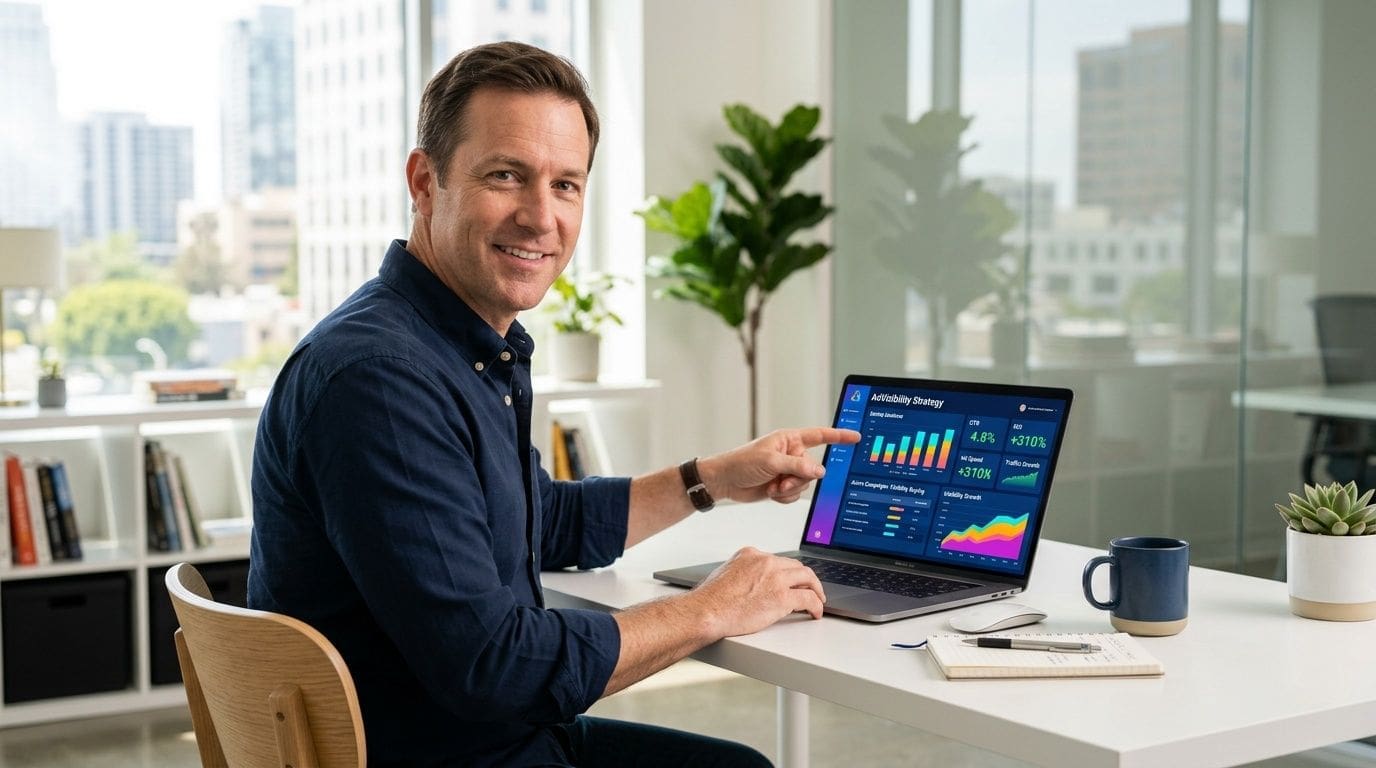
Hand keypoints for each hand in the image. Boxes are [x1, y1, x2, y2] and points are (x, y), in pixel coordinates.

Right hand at [690, 547, 825, 636]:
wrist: (707, 611)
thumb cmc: (710, 600)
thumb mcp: (725, 574)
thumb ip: (741, 574)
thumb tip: (748, 584)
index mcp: (751, 555)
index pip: (778, 560)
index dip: (787, 572)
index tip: (792, 580)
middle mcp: (765, 562)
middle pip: (795, 566)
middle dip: (805, 578)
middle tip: (811, 588)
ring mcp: (775, 578)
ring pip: (807, 577)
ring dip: (816, 589)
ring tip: (818, 599)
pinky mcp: (782, 597)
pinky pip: (808, 598)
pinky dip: (816, 605)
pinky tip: (816, 612)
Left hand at [698, 427, 860, 503]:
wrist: (725, 481)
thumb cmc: (741, 463)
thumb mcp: (771, 462)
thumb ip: (797, 467)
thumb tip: (820, 472)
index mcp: (789, 440)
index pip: (819, 436)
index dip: (838, 436)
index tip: (855, 437)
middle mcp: (791, 454)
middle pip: (812, 468)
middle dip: (797, 478)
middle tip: (779, 481)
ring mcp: (787, 470)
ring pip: (804, 484)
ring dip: (789, 489)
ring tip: (772, 486)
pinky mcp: (781, 485)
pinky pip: (795, 494)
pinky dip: (784, 497)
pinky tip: (771, 492)